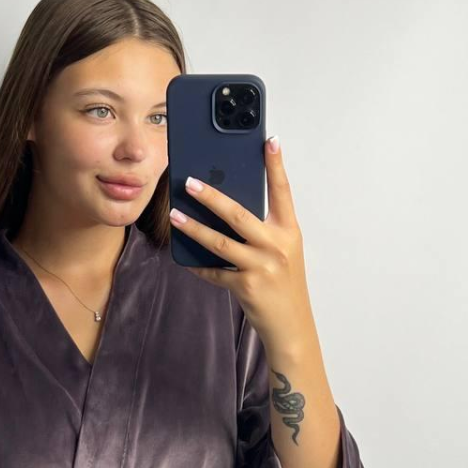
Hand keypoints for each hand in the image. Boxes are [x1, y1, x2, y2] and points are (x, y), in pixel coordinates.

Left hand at [169, 135, 317, 363]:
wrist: (291, 326)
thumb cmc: (285, 286)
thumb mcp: (282, 253)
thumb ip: (263, 232)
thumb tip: (229, 212)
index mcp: (288, 232)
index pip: (282, 192)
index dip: (276, 166)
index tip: (269, 141)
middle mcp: (276, 246)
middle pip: (239, 215)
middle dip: (211, 196)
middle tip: (190, 182)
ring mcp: (261, 267)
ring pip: (220, 242)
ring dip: (194, 228)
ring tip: (175, 215)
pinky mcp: (246, 286)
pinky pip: (215, 272)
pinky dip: (199, 265)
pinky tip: (186, 258)